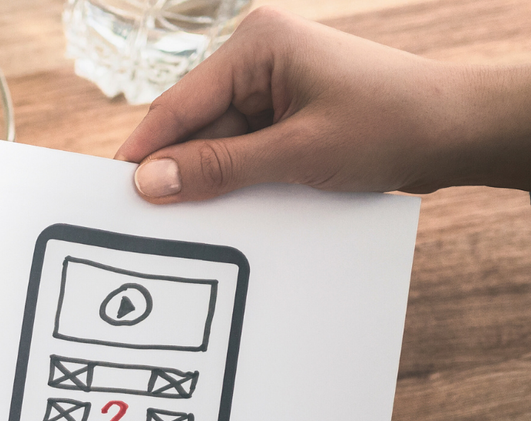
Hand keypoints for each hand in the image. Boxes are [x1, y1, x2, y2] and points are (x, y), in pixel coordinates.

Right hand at [115, 7, 530, 201]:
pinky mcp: (287, 117)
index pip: (178, 105)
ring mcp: (273, 89)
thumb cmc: (390, 123)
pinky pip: (243, 153)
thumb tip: (151, 183)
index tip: (111, 194)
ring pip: (217, 146)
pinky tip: (234, 209)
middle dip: (181, 173)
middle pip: (194, 128)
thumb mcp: (296, 153)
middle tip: (150, 225)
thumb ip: (218, 168)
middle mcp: (258, 60)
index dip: (144, 153)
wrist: (459, 131)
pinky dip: (238, 182)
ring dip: (213, 183)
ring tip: (201, 222)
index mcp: (256, 46)